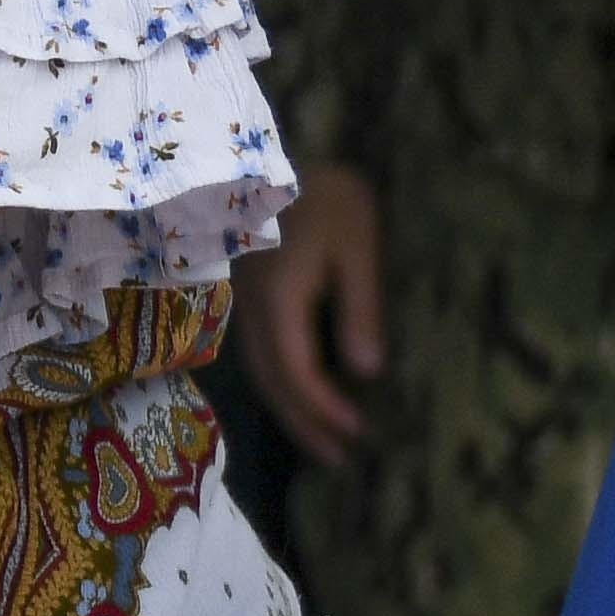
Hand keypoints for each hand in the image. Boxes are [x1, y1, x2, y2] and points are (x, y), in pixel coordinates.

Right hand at [236, 166, 387, 464]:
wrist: (266, 156)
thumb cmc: (323, 197)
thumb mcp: (355, 245)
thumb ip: (359, 307)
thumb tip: (366, 372)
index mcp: (280, 303)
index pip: (298, 372)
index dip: (323, 408)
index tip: (357, 433)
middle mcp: (255, 312)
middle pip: (273, 382)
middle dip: (304, 423)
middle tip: (338, 459)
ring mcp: (247, 305)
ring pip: (262, 372)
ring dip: (290, 409)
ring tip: (322, 439)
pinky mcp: (250, 297)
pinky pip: (261, 355)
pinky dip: (282, 384)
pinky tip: (301, 391)